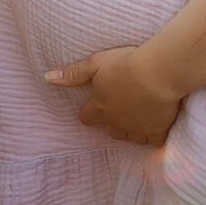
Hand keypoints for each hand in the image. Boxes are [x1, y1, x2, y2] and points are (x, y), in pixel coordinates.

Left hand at [46, 45, 181, 145]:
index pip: (87, 118)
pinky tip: (158, 128)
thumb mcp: (96, 63)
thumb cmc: (125, 64)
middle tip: (122, 110)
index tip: (95, 108)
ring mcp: (137, 128)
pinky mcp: (157, 131)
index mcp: (101, 106)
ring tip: (140, 119)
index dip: (89, 113)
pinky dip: (154, 136)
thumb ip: (72, 73)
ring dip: (133, 130)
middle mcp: (117, 121)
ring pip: (131, 137)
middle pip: (111, 130)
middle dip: (113, 122)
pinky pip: (154, 141)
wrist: (157, 73)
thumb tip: (47, 78)